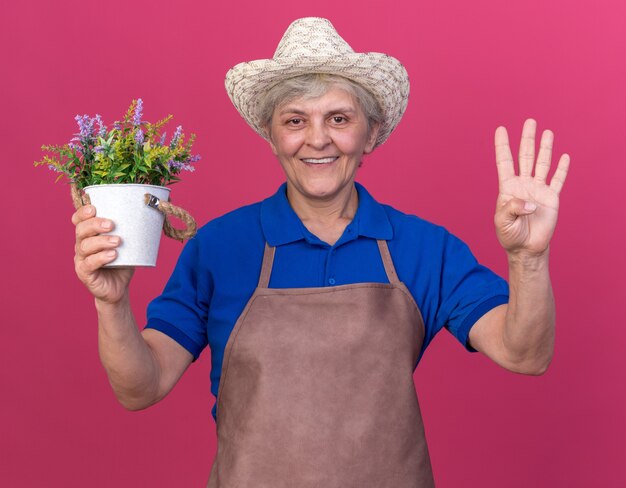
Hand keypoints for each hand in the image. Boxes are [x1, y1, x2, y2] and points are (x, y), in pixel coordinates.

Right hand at [72, 205, 133, 303]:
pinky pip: (89, 264)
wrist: (119, 289)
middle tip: (111, 225)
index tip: (93, 208)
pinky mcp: (84, 274)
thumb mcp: (127, 246)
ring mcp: (81, 260)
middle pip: (80, 230)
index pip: (78, 221)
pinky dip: (101, 258)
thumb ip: (131, 233)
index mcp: (89, 236)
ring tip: (117, 241)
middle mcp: (81, 246)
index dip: (82, 213)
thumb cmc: (122, 264)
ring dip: (101, 241)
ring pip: (85, 246)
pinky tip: (113, 255)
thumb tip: (150, 217)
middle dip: (95, 225)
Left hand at [494, 119, 569, 256]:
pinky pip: (558, 180)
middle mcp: (523, 185)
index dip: (502, 146)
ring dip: (545, 148)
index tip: (500, 129)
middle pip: (525, 156)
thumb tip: (529, 202)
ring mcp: (538, 190)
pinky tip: (564, 157)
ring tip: (547, 132)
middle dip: (527, 139)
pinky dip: (562, 169)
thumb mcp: (503, 221)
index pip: (504, 162)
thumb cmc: (510, 234)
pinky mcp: (551, 198)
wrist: (526, 248)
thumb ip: (512, 208)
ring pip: (542, 164)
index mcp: (508, 188)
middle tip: (529, 121)